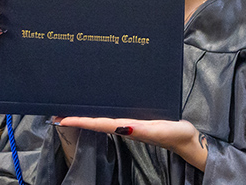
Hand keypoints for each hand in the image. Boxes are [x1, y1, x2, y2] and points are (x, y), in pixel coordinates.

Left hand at [59, 117, 207, 170]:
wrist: (188, 140)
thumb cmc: (175, 134)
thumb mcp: (159, 131)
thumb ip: (142, 130)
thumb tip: (122, 127)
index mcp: (127, 128)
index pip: (98, 124)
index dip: (79, 121)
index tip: (61, 118)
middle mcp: (124, 126)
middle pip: (95, 121)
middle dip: (77, 117)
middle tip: (57, 111)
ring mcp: (129, 124)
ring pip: (103, 118)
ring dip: (87, 114)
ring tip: (72, 107)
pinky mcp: (137, 120)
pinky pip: (114, 115)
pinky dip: (101, 111)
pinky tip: (99, 105)